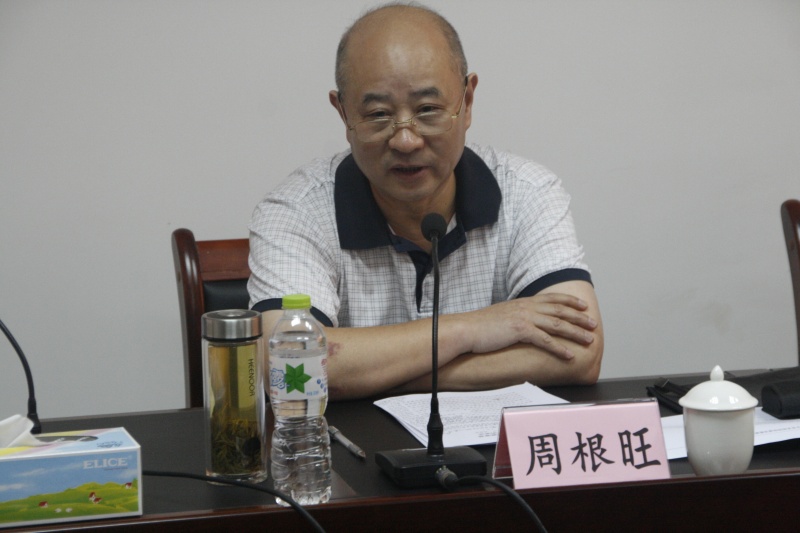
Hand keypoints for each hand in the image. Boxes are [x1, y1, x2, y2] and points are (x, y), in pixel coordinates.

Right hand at [459, 291, 597, 360]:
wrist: (465, 329)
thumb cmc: (480, 326)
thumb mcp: (501, 316)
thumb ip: (515, 317)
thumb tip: (522, 323)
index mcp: (523, 302)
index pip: (552, 299)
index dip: (570, 301)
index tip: (583, 306)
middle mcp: (526, 307)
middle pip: (560, 310)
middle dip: (579, 318)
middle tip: (594, 324)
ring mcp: (524, 318)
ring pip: (557, 324)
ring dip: (575, 333)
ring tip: (589, 340)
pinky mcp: (520, 330)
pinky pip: (545, 340)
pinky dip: (559, 348)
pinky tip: (569, 355)